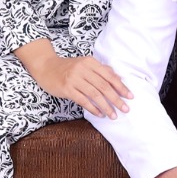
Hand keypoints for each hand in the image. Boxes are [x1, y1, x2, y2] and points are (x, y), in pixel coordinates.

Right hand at [14, 38, 130, 117]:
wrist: (46, 67)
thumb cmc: (68, 67)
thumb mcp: (85, 64)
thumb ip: (101, 70)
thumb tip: (119, 79)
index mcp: (90, 62)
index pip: (109, 76)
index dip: (121, 87)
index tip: (130, 96)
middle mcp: (83, 69)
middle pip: (103, 86)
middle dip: (116, 99)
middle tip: (125, 109)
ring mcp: (74, 79)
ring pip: (94, 94)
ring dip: (106, 106)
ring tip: (113, 115)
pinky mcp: (66, 88)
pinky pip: (83, 100)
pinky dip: (93, 108)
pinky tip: (99, 114)